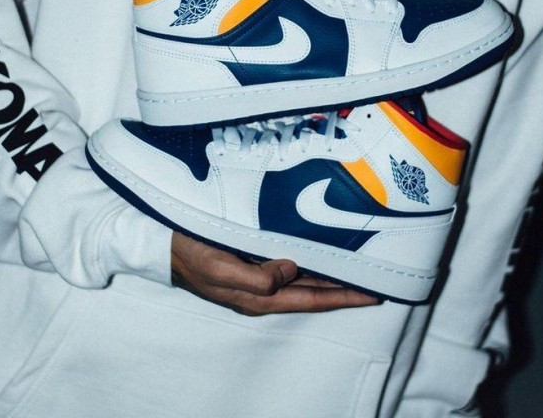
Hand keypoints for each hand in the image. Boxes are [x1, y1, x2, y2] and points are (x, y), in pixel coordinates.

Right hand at [171, 232, 379, 315]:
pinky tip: (321, 256)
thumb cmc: (192, 254)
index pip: (312, 299)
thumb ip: (255, 276)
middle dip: (344, 289)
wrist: (166, 244)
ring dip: (330, 277)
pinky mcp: (254, 261)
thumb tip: (291, 270)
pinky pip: (291, 266)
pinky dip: (312, 264)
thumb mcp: (219, 268)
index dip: (343, 297)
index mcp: (259, 296)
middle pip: (313, 292)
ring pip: (305, 281)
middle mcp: (264, 289)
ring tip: (357, 271)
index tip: (374, 294)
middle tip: (376, 281)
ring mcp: (259, 276)